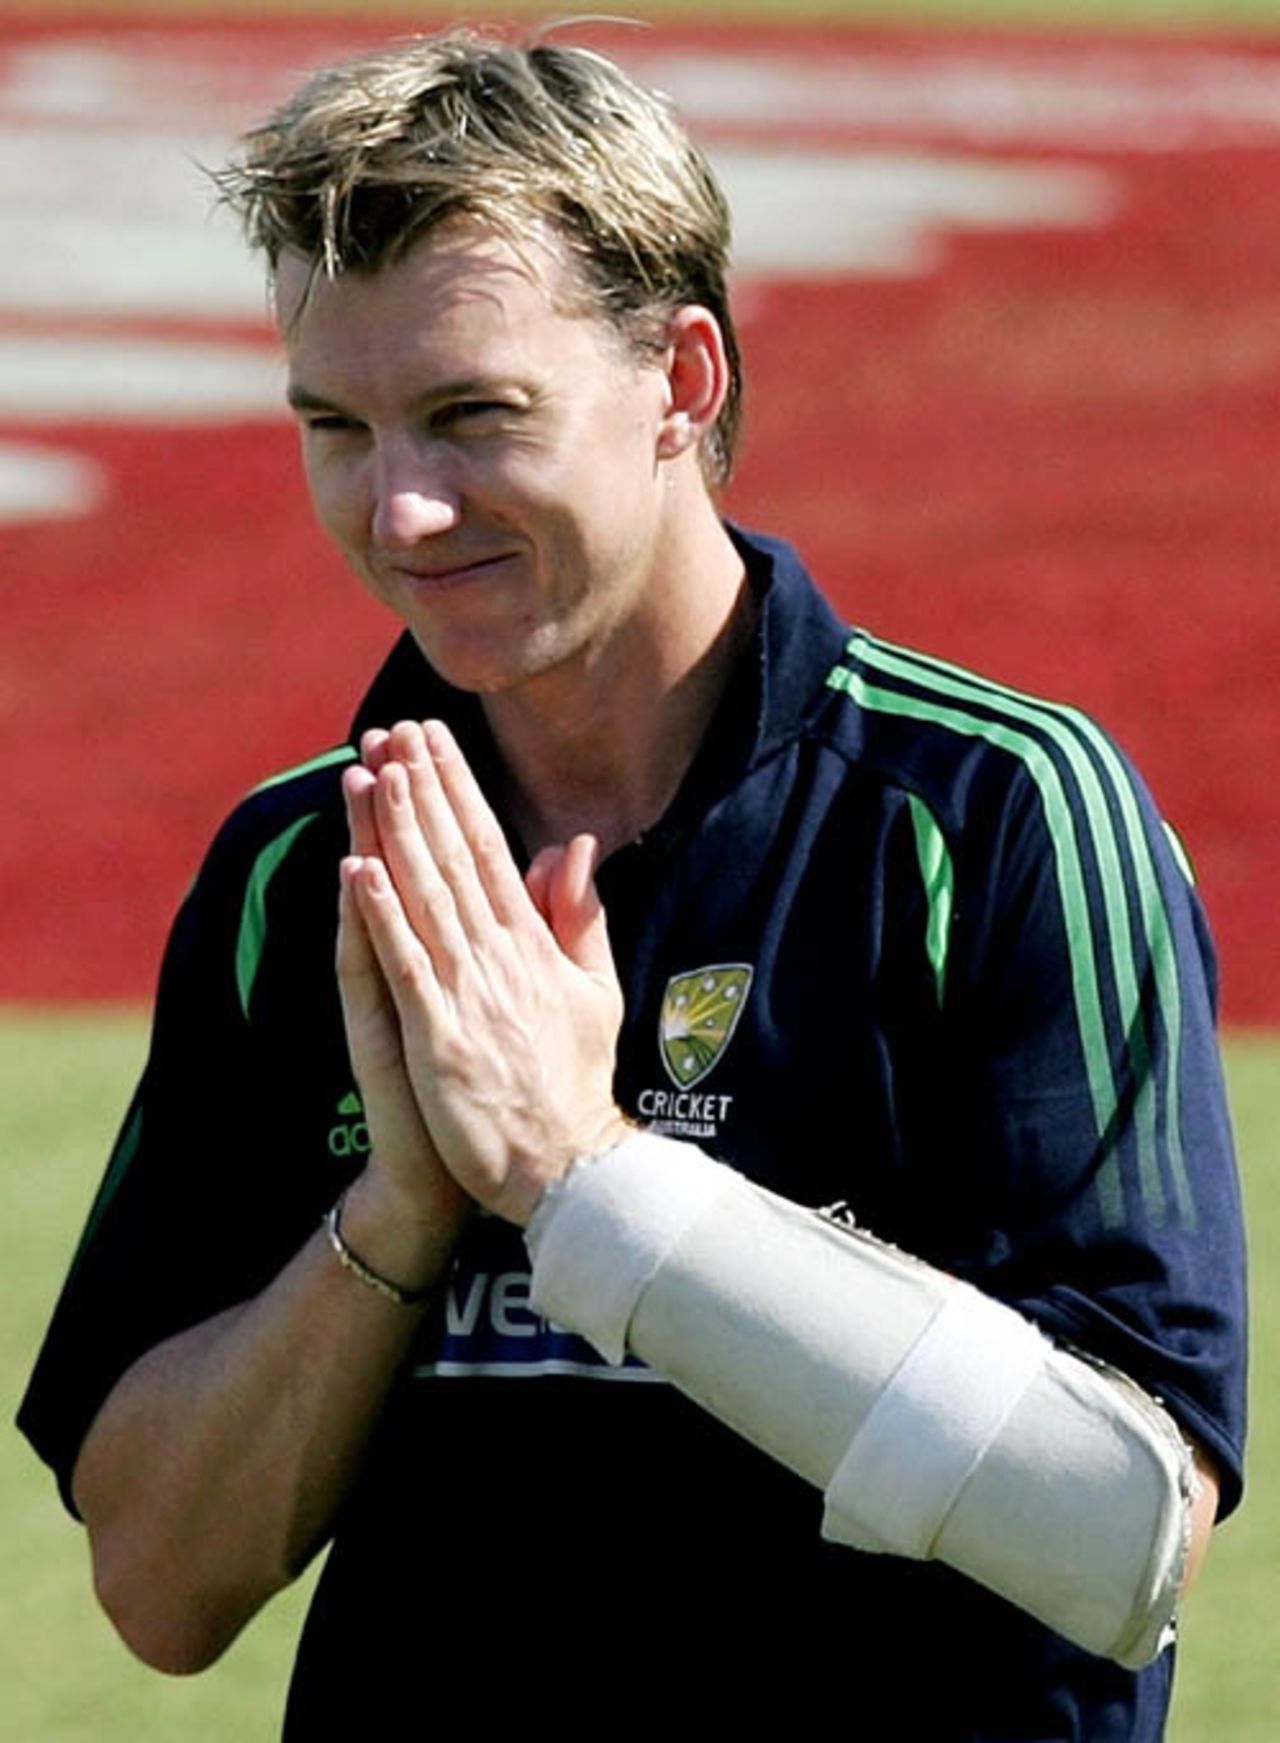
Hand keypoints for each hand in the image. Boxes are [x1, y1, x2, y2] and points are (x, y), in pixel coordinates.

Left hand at [346, 719, 629, 1225]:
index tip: (434, 740)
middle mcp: (501, 959)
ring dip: (399, 834)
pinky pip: (407, 968)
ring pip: (427, 899)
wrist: (569, 1167)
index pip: (492, 850)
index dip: (460, 791)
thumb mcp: (596, 990)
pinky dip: (383, 919)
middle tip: (394, 731)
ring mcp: (469, 997)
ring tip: (375, 774)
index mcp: (534, 946)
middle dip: (423, 791)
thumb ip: (581, 917)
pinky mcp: (440, 1039)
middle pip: (454, 860)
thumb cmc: (574, 1081)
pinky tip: (358, 871)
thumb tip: (574, 846)